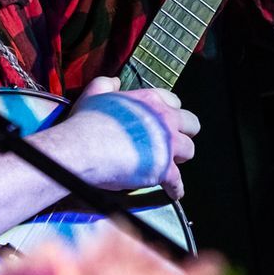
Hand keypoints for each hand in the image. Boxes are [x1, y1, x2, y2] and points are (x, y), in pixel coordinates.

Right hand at [62, 77, 200, 198]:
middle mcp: (163, 119)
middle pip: (191, 124)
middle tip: (172, 141)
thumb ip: (106, 84)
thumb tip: (115, 82)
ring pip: (189, 151)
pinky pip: (178, 182)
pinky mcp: (163, 169)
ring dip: (179, 158)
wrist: (82, 149)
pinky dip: (175, 188)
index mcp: (149, 100)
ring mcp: (166, 144)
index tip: (165, 120)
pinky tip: (173, 192)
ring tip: (170, 163)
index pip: (174, 101)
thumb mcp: (94, 94)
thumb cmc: (86, 123)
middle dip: (184, 132)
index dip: (170, 111)